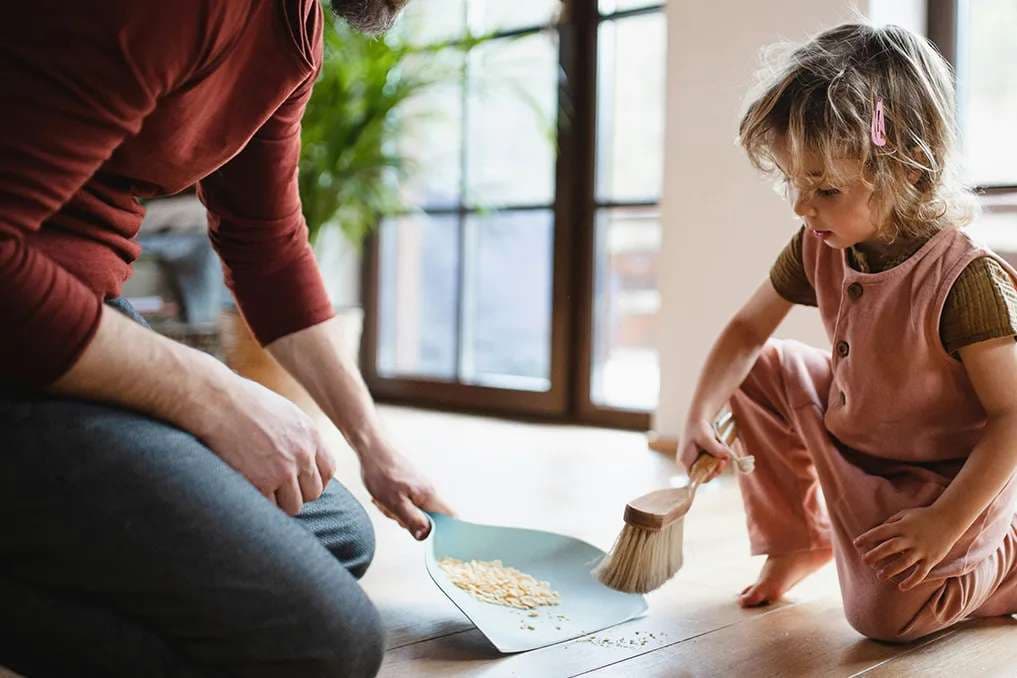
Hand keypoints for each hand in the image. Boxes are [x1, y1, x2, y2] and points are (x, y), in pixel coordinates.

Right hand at [191, 370, 335, 516]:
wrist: (217, 402)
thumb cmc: (243, 403)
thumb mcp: (284, 413)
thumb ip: (298, 436)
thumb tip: (302, 458)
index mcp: (311, 435)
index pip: (328, 471)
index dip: (314, 480)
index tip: (300, 482)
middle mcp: (303, 454)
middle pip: (313, 493)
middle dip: (297, 493)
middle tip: (276, 487)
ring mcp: (283, 470)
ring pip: (293, 506)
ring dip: (279, 503)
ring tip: (260, 489)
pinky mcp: (261, 482)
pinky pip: (270, 508)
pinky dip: (260, 503)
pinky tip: (249, 489)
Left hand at [360, 439, 453, 540]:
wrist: (372, 449)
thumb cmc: (382, 472)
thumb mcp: (394, 502)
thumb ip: (411, 520)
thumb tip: (425, 536)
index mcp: (430, 495)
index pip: (451, 517)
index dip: (446, 531)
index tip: (430, 538)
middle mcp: (429, 491)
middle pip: (429, 519)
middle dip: (411, 522)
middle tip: (394, 512)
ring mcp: (419, 488)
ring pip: (414, 512)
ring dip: (398, 513)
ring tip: (385, 501)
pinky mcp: (410, 486)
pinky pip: (405, 504)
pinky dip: (393, 505)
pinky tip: (383, 498)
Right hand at [676, 416, 733, 481]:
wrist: (699, 416)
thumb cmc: (698, 426)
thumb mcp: (706, 437)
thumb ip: (715, 448)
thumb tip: (726, 456)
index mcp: (685, 461)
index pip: (697, 477)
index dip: (710, 474)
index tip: (720, 464)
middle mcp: (689, 463)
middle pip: (706, 473)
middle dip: (717, 466)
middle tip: (725, 458)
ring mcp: (696, 460)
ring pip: (711, 467)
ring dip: (720, 461)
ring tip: (724, 450)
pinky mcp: (703, 456)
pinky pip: (713, 461)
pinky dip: (719, 457)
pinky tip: (721, 449)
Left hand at [853, 506, 962, 590]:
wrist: (949, 519)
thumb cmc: (923, 516)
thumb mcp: (905, 514)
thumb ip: (891, 522)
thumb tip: (876, 531)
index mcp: (902, 526)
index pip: (881, 532)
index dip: (867, 537)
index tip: (856, 543)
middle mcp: (911, 538)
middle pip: (890, 547)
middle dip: (876, 555)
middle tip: (865, 561)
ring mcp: (922, 550)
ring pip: (904, 562)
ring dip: (891, 570)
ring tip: (880, 575)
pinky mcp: (931, 559)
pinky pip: (921, 573)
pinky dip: (912, 581)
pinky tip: (901, 587)